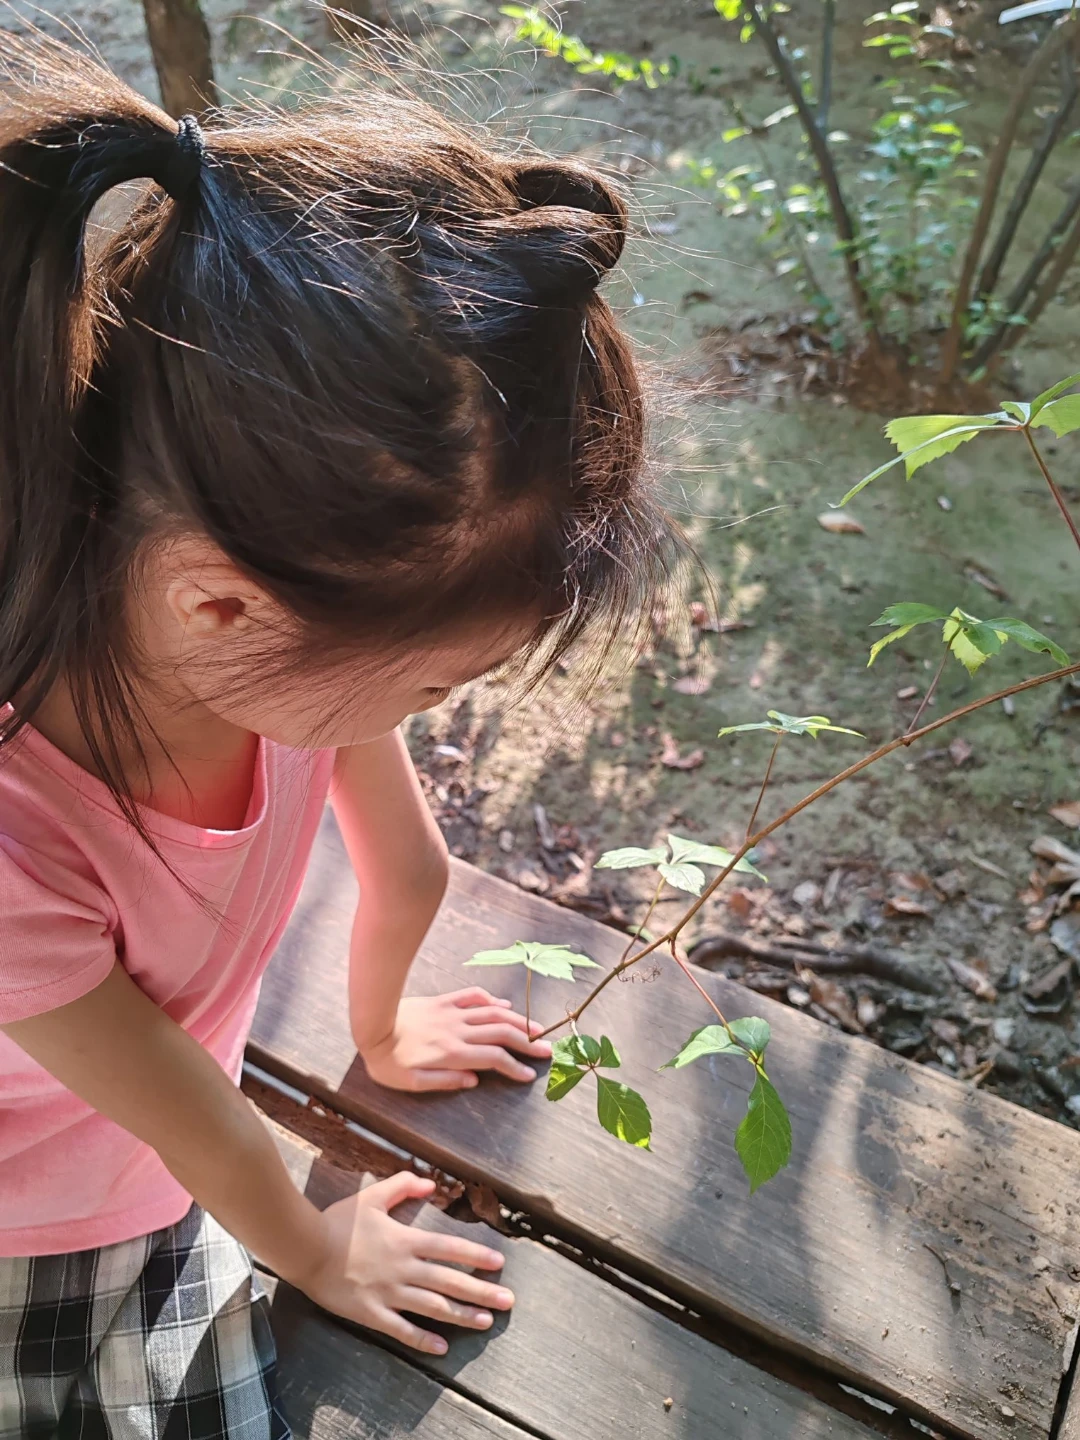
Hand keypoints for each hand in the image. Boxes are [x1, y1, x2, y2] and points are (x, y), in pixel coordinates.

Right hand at [295, 1173, 512, 1353]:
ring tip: (486, 1322)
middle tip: (508, 1301)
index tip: (500, 1264)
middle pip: (450, 1282)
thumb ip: (403, 1186)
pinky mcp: (371, 1313)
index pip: (450, 1248)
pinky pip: (401, 1330)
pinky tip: (441, 1347)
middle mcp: (404, 1269)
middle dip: (482, 1292)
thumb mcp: (373, 1195)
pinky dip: (422, 1339)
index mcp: (406, 1240)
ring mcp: (389, 1293)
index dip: (476, 1256)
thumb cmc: (339, 1221)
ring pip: (433, 1307)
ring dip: (462, 1316)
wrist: (306, 1248)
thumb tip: (430, 1184)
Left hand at [358, 988, 551, 1091]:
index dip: (515, 1067)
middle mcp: (458, 1031)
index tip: (529, 1075)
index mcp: (452, 1053)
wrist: (371, 1024)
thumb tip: (474, 1080)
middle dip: (527, 1042)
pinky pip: (473, 996)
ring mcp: (452, 1013)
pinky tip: (503, 1004)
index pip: (493, 1059)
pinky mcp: (443, 1002)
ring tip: (536, 1028)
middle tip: (547, 1050)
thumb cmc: (387, 1061)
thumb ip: (444, 1082)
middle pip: (502, 1033)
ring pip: (493, 1013)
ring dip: (517, 1020)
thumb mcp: (411, 1082)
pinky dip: (492, 999)